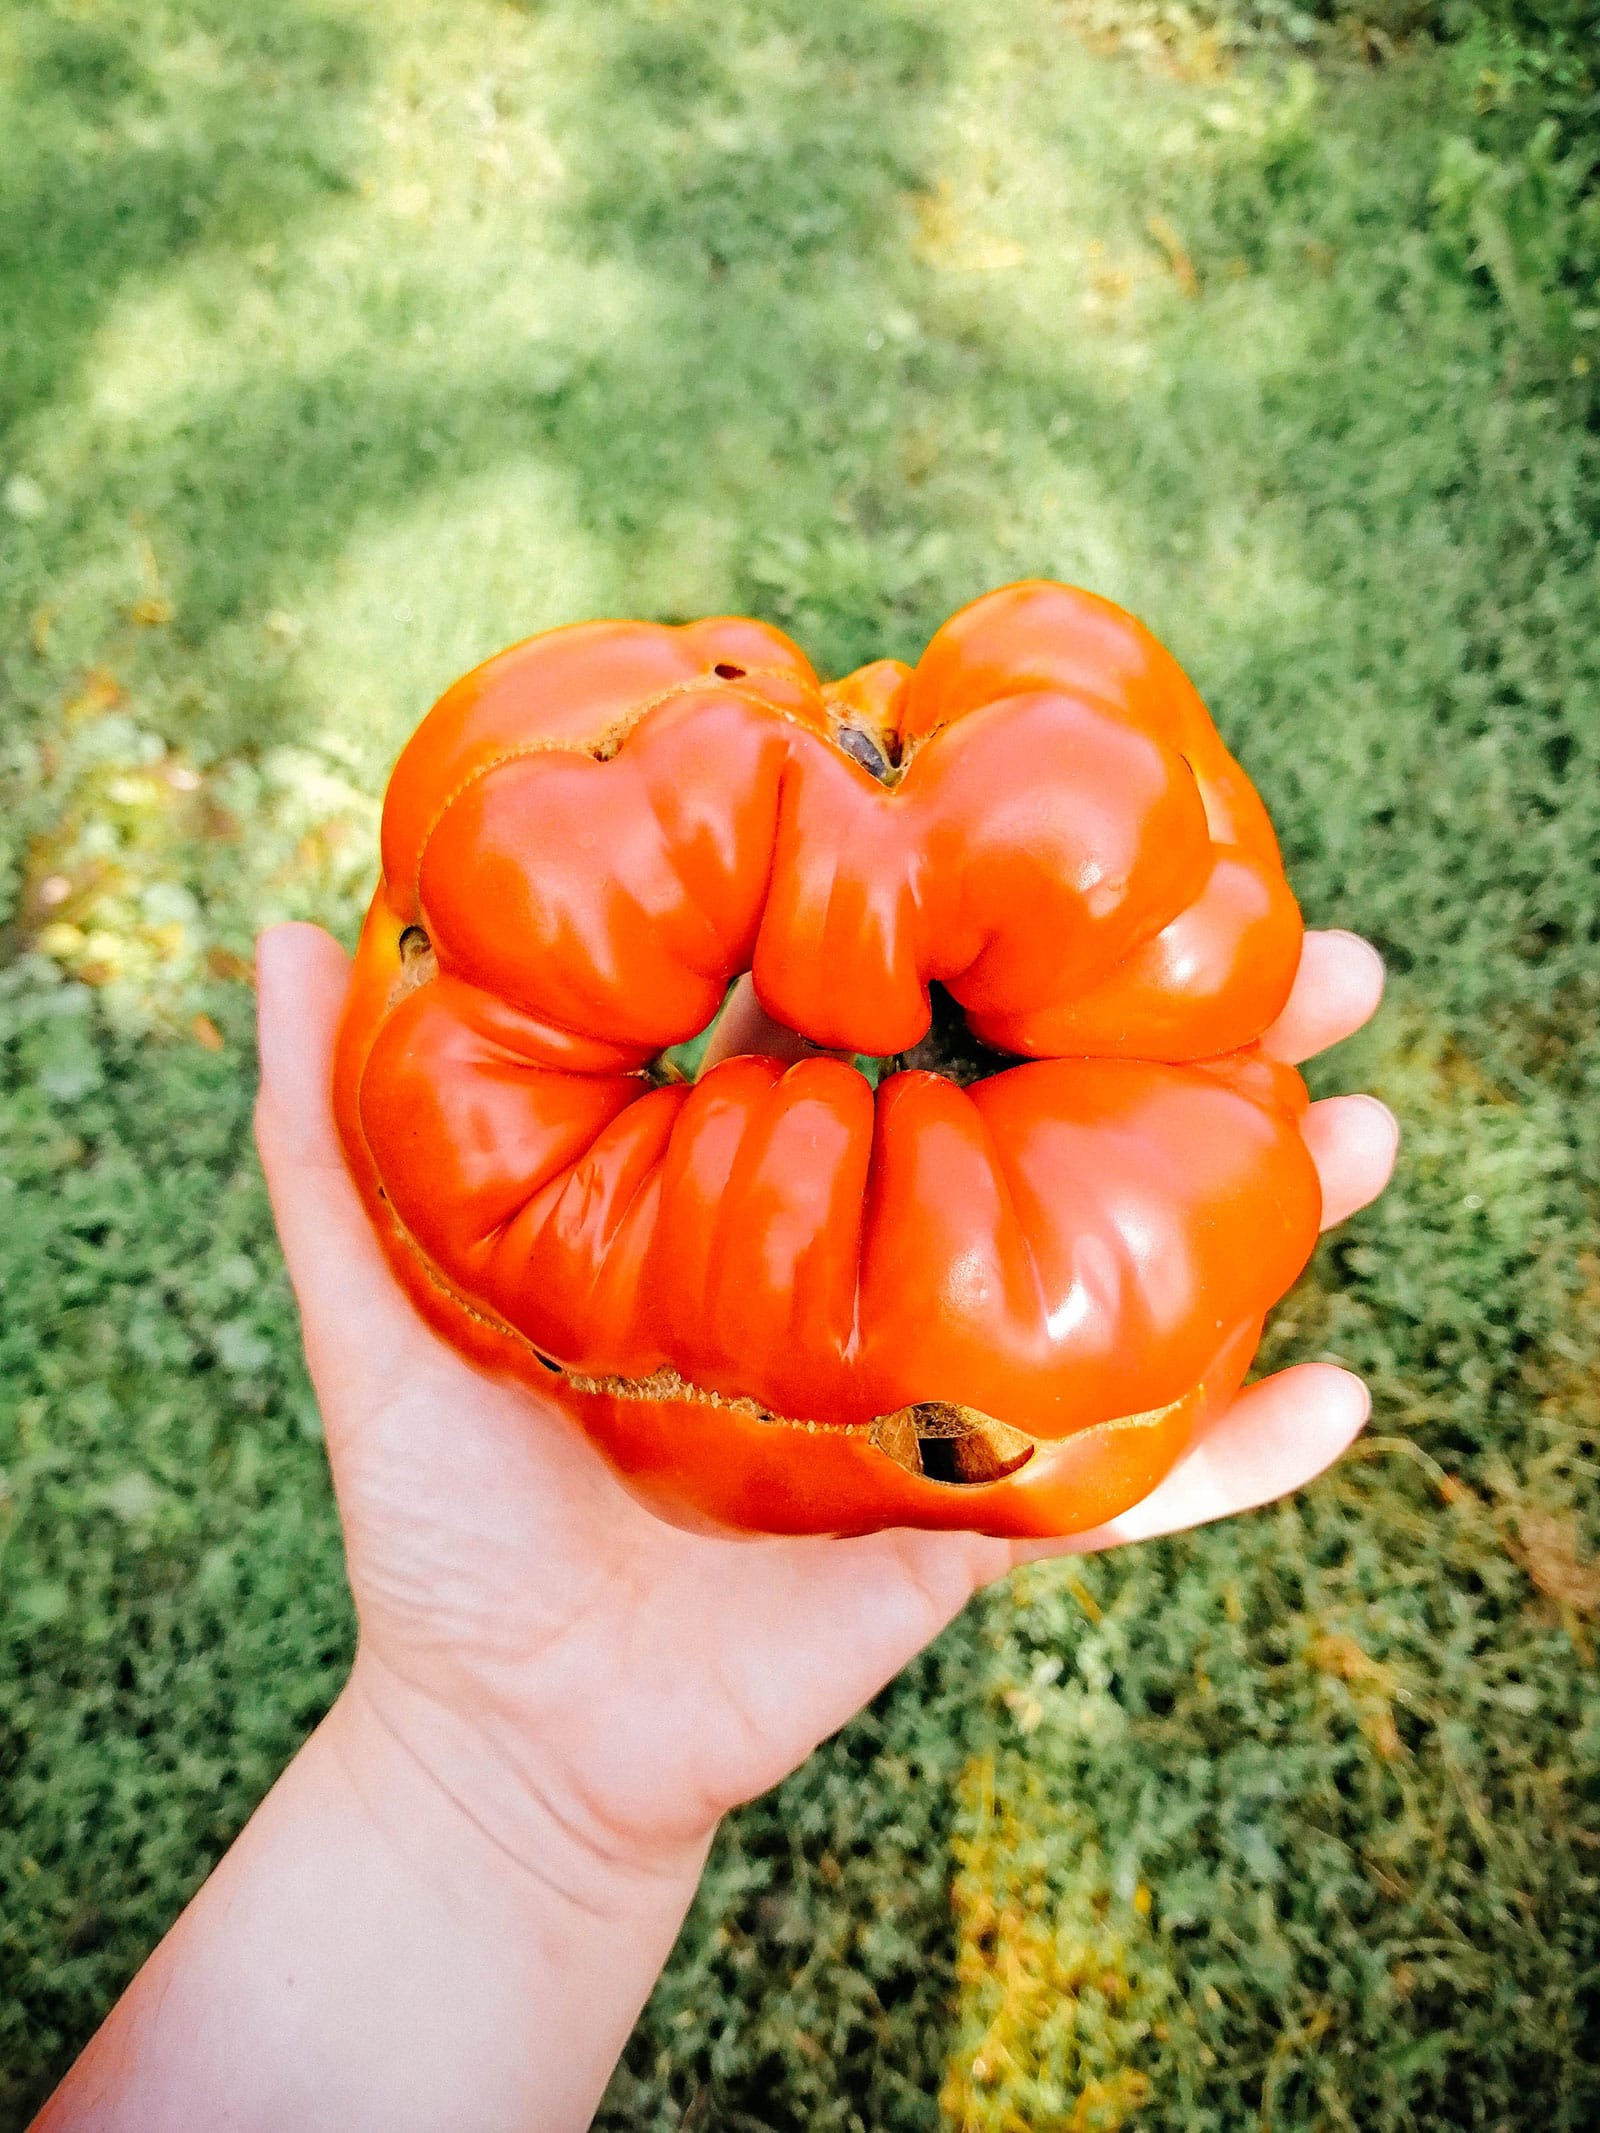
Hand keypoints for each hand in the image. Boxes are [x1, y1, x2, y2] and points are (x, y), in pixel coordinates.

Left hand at [255, 923, 1396, 1873]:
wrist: (509, 1731)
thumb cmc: (444, 1513)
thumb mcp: (372, 1304)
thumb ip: (318, 1131)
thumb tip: (288, 927)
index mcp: (756, 1175)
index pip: (881, 1008)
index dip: (964, 911)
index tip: (1049, 807)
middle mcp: (873, 1251)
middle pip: (1046, 1104)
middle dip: (1177, 1019)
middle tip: (1301, 936)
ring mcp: (944, 1377)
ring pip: (1126, 1260)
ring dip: (1260, 1189)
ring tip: (1370, 1105)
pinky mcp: (977, 1514)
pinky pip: (1133, 1488)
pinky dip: (1240, 1453)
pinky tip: (1347, 1393)